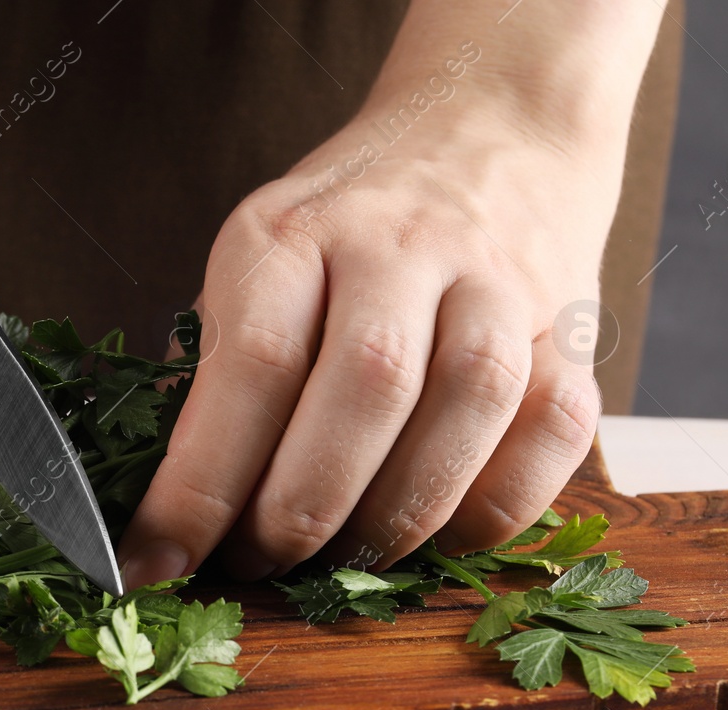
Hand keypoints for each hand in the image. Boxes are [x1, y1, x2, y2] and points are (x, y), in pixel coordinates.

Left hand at [118, 3, 665, 588]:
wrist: (488, 128)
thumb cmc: (342, 229)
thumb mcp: (253, 267)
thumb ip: (213, 376)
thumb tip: (168, 512)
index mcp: (292, 234)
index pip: (251, 366)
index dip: (200, 484)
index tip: (156, 563)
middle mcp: (399, 246)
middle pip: (366, 387)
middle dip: (303, 508)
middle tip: (262, 564)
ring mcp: (497, 283)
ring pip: (469, 406)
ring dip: (397, 517)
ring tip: (343, 562)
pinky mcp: (571, 330)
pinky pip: (555, 433)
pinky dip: (494, 508)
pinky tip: (438, 534)